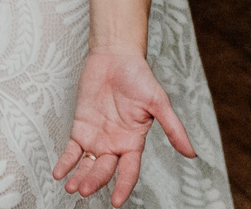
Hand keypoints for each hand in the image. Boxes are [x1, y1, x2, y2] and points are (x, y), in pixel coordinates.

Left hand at [51, 51, 197, 205]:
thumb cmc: (139, 77)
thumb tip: (191, 153)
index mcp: (134, 142)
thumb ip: (173, 129)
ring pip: (87, 164)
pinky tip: (59, 173)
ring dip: (79, 176)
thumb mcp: (159, 103)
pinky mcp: (81, 127)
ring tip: (71, 187)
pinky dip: (65, 162)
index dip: (123, 186)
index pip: (129, 171)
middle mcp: (115, 144)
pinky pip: (72, 150)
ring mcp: (97, 137)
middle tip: (84, 189)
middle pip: (105, 170)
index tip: (116, 201)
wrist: (115, 56)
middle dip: (95, 181)